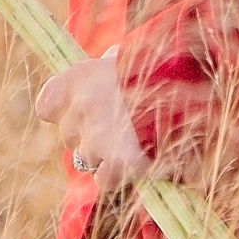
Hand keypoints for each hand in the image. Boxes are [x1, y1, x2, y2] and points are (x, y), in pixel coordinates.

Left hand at [34, 51, 150, 195]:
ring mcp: (94, 138)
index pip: (47, 106)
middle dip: (93, 137)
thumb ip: (109, 68)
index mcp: (78, 77)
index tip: (86, 111)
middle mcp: (79, 107)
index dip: (66, 112)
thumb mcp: (127, 58)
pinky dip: (121, 175)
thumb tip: (109, 64)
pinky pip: (105, 179)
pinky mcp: (116, 163)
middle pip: (71, 137)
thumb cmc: (164, 65)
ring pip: (87, 159)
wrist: (191, 83)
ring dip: (108, 156)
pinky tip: (144, 159)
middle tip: (127, 126)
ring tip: (143, 139)